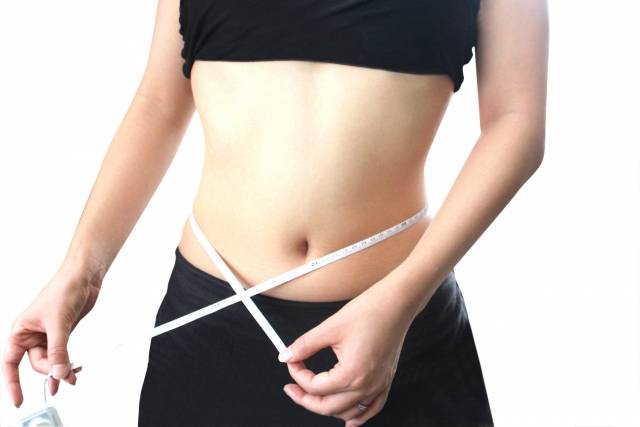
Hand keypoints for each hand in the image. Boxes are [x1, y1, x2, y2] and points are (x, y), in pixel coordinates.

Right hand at [2, 261, 101, 406]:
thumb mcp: (59, 323)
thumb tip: (59, 372)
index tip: (18, 400)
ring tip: (74, 377)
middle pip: (36, 364)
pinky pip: (62, 354)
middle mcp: (31, 334)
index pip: (10, 363)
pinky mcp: (62, 333)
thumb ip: (59, 350)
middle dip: (50, 372)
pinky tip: (75, 368)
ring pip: (51, 361)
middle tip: (65, 378)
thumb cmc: (63, 290)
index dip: (12, 383)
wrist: (83, 277)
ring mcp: (47, 335)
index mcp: (20, 331)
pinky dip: (68, 362)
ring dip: (61, 369)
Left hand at [278, 280, 417, 426]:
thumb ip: (305, 345)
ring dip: (327, 408)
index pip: (315, 387)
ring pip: (348, 413)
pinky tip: (348, 418)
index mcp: (352, 373)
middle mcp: (367, 385)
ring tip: (313, 396)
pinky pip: (371, 409)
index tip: (292, 363)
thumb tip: (287, 356)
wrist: (397, 304)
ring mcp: (379, 385)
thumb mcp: (330, 327)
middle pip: (328, 407)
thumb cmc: (370, 311)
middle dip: (305, 398)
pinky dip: (357, 416)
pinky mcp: (385, 381)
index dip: (297, 375)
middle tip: (292, 387)